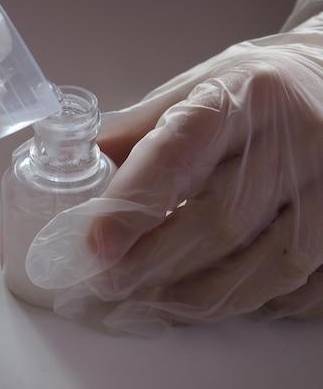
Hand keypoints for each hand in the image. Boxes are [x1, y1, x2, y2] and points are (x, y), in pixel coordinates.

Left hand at [26, 0, 322, 335]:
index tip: (98, 246)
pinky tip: (225, 298)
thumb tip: (88, 164)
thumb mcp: (197, 86)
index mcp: (243, 96)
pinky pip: (308, 283)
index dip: (135, 204)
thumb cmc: (255, 88)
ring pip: (267, 263)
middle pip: (219, 220)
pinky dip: (261, 302)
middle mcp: (297, 137)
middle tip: (112, 284)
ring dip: (204, 295)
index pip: (180, 153)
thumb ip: (143, 127)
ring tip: (158, 301)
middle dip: (155, 264)